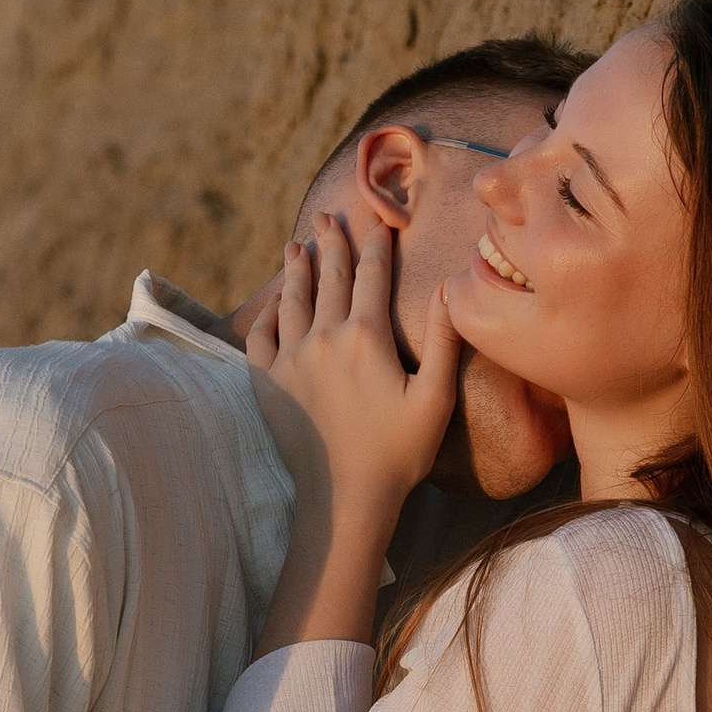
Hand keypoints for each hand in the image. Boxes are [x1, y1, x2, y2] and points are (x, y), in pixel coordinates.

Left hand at [250, 215, 464, 651]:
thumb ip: (442, 339)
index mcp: (366, 335)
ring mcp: (290, 359)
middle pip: (329, 277)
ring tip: (296, 247)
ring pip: (292, 300)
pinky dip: (268, 316)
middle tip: (327, 216)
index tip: (377, 216)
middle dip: (331, 242)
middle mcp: (324, 337)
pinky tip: (273, 308)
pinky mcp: (268, 383)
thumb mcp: (435, 397)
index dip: (376, 242)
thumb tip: (449, 287)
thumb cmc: (399, 452)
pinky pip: (261, 338)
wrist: (344, 496)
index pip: (373, 274)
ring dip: (296, 270)